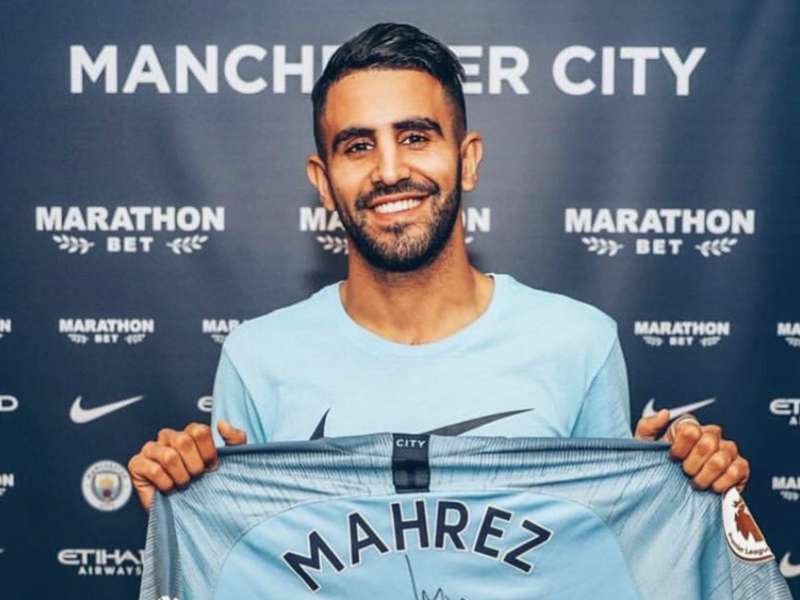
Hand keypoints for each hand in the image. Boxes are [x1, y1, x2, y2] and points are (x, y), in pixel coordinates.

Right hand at [128, 419, 246, 511]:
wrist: (190, 513)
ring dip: (181, 476)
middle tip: (196, 477)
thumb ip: (236, 439)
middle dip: (195, 466)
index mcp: (189, 433)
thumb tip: (221, 423)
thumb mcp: (231, 461)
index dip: (208, 453)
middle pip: (183, 441)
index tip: (211, 468)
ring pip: (169, 456)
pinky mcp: (137, 464)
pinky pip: (153, 469)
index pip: (199, 431)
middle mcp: (169, 437)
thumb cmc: (208, 484)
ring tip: (183, 484)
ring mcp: (151, 449)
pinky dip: (166, 483)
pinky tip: (169, 489)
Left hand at [634, 410, 748, 493]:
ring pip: (720, 460)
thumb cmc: (657, 466)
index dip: (679, 448)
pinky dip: (721, 483)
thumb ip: (648, 426)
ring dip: (704, 477)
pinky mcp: (740, 467)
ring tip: (695, 483)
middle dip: (691, 464)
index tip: (672, 458)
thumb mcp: (644, 445)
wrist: (671, 492)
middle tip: (684, 473)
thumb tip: (664, 413)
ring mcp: (728, 450)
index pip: (690, 429)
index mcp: (690, 427)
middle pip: (706, 444)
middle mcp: (712, 435)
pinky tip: (712, 487)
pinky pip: (735, 471)